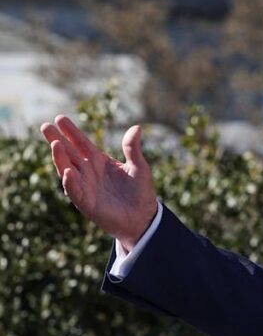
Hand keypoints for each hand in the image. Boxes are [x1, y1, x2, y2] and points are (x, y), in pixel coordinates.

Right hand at [40, 115, 158, 249]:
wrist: (143, 217)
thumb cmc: (140, 192)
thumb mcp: (139, 167)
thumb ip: (133, 148)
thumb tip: (137, 127)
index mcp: (99, 162)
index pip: (82, 143)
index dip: (71, 132)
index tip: (60, 118)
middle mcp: (88, 172)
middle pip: (69, 153)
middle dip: (57, 140)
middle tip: (45, 125)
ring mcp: (85, 187)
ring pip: (68, 170)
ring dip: (60, 158)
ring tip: (55, 143)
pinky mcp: (87, 203)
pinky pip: (75, 191)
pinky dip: (70, 182)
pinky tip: (68, 172)